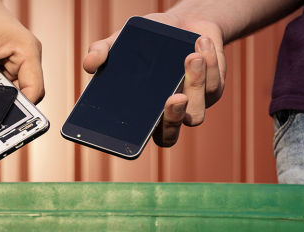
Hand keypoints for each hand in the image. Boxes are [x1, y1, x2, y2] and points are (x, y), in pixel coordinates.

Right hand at [83, 14, 224, 146]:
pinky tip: (201, 43)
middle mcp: (168, 114)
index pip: (141, 136)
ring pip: (197, 112)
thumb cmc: (149, 40)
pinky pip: (213, 84)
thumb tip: (89, 64)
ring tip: (192, 56)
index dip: (141, 136)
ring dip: (196, 85)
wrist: (184, 23)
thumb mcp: (121, 41)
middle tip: (173, 97)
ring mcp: (192, 104)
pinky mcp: (213, 90)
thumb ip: (102, 52)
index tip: (141, 119)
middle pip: (170, 134)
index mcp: (143, 112)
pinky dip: (210, 62)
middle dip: (173, 117)